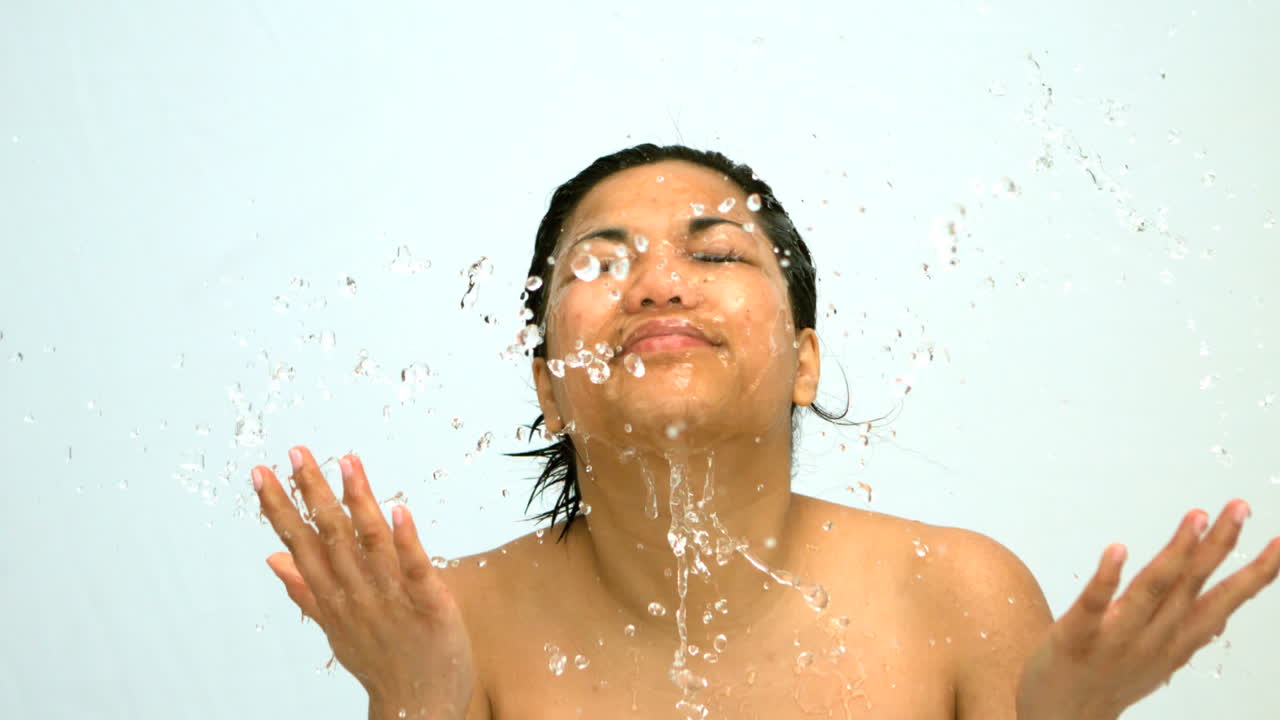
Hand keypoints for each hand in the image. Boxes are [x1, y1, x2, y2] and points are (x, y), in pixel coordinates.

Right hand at [254, 446, 474, 719]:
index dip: (280, 508)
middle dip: (311, 492)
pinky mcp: (429, 604)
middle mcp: (355, 595)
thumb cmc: (380, 661)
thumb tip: (272, 560)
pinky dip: (408, 539)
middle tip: (296, 452)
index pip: (300, 544)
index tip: (262, 473)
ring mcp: (391, 599)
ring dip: (358, 500)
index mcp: (331, 597)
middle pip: (329, 536)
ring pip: (370, 543)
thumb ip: (305, 590)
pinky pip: (415, 568)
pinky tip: (400, 510)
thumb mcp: (335, 628)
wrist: (418, 705)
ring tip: (346, 462)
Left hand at [1016, 499, 1279, 719]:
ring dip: (1176, 553)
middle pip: (1192, 586)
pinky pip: (1094, 604)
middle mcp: (1154, 639)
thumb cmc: (1109, 681)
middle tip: (1238, 506)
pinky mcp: (1074, 636)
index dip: (1254, 574)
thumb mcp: (1159, 661)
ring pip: (1152, 591)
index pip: (1223, 603)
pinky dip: (1107, 578)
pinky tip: (1117, 549)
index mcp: (1177, 642)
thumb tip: (1220, 617)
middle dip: (1218, 545)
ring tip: (1195, 516)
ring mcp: (1115, 638)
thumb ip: (1185, 634)